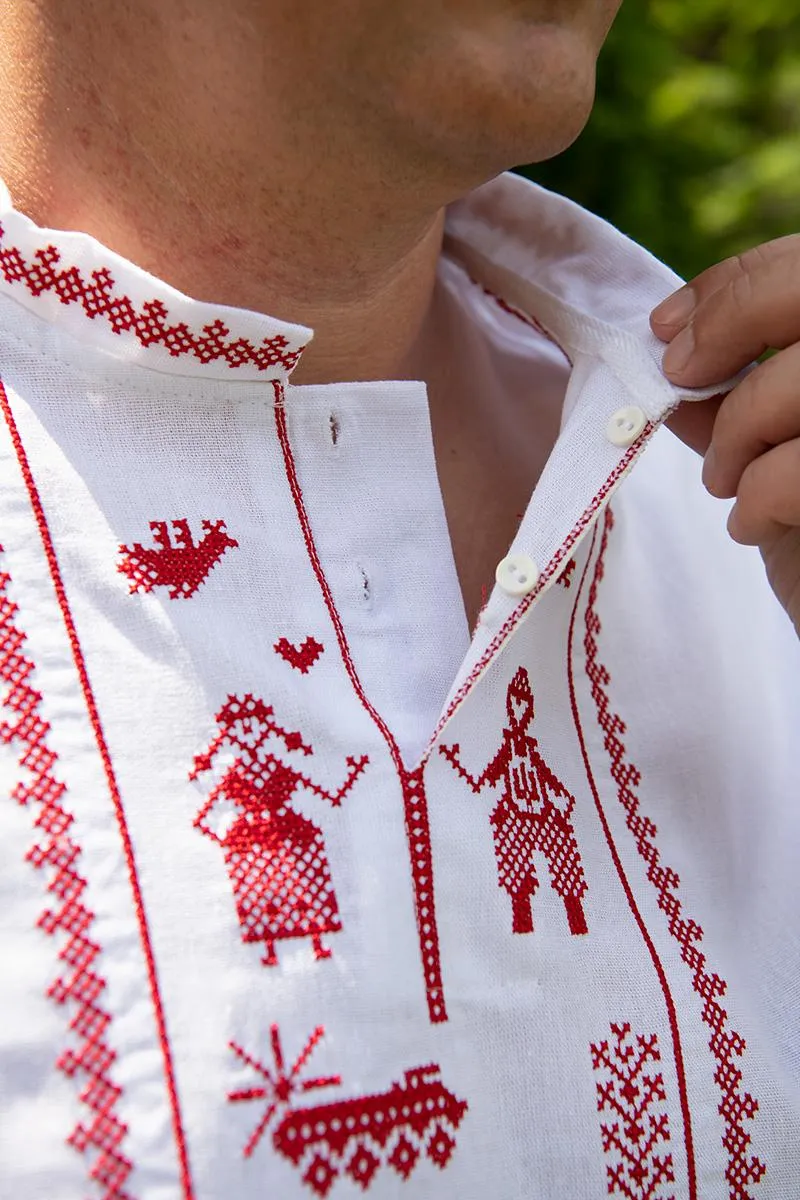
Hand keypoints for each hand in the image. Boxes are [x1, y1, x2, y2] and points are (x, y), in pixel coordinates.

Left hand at [650, 235, 799, 635]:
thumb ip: (731, 393)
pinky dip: (759, 497)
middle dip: (731, 323)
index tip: (667, 324)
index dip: (734, 283)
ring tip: (726, 482)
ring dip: (738, 430)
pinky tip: (755, 525)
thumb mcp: (767, 448)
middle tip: (680, 376)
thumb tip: (670, 347)